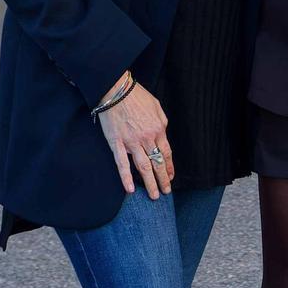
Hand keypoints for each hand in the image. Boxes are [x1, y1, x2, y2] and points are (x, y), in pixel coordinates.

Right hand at [96, 76, 173, 198]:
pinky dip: (126, 178)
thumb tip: (163, 135)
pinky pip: (122, 164)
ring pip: (143, 167)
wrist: (117, 91)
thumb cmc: (137, 96)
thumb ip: (162, 123)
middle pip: (157, 163)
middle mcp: (147, 138)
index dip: (169, 167)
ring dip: (150, 183)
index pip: (166, 153)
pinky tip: (130, 190)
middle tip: (166, 192)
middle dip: (163, 179)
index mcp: (158, 128)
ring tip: (155, 195)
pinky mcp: (117, 144)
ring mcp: (131, 142)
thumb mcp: (157, 106)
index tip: (171, 177)